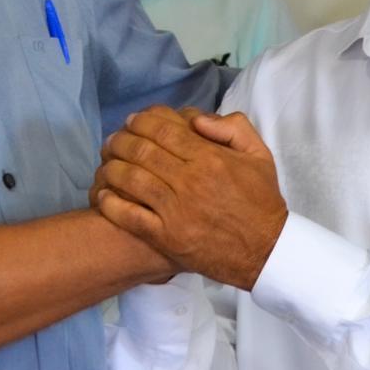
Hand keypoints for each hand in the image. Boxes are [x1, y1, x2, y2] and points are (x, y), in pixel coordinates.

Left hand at [92, 106, 287, 288]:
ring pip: (131, 180)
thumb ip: (232, 127)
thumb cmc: (261, 200)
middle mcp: (189, 181)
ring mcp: (175, 211)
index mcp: (209, 158)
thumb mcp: (259, 154)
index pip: (163, 130)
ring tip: (106, 162)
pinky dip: (111, 203)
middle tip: (113, 139)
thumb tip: (196, 119)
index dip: (141, 122)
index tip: (132, 121)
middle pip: (142, 151)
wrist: (266, 250)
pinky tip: (102, 195)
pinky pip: (129, 216)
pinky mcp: (166, 237)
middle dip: (121, 140)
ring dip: (112, 167)